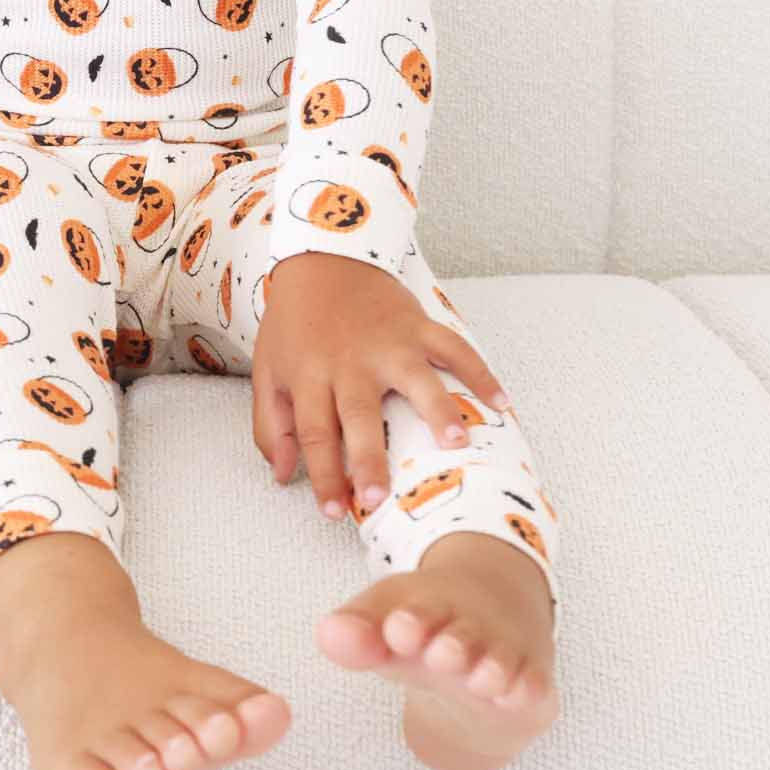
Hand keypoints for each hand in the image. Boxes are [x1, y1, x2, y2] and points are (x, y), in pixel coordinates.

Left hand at [250, 251, 511, 520]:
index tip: (333, 512)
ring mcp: (387, 341)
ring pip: (414, 377)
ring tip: (457, 443)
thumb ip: (271, 426)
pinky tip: (501, 402)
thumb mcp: (268, 370)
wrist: (321, 257)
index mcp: (309, 374)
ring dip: (436, 409)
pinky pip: (454, 347)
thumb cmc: (294, 323)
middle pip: (357, 413)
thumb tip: (283, 476)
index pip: (313, 433)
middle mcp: (350, 361)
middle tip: (376, 498)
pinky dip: (479, 372)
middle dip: (366, 457)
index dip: (321, 475)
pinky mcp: (417, 323)